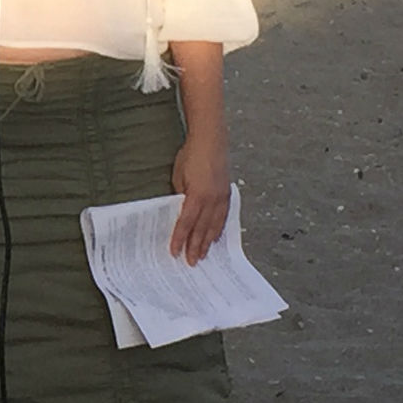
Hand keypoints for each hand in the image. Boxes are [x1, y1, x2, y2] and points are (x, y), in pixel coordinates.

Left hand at [169, 133, 230, 264]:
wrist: (211, 140)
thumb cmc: (191, 155)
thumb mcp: (178, 176)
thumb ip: (180, 196)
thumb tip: (178, 211)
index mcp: (198, 196)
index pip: (186, 223)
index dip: (180, 239)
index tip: (175, 252)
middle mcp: (213, 200)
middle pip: (202, 229)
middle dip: (195, 246)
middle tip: (190, 262)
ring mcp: (222, 197)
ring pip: (214, 226)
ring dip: (207, 241)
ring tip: (202, 255)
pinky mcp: (227, 194)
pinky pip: (223, 217)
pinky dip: (218, 229)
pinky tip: (215, 237)